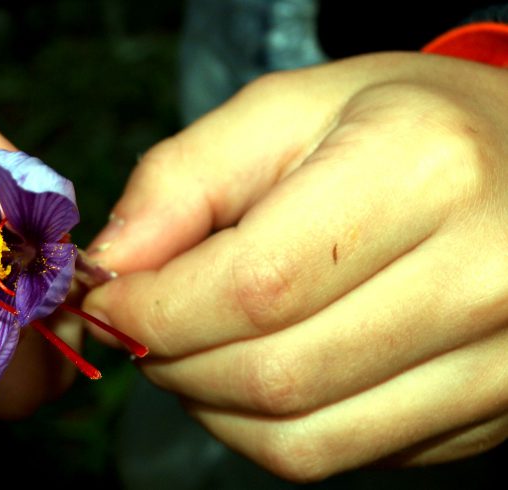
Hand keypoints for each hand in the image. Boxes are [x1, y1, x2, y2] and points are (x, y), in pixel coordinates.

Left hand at [83, 52, 507, 480]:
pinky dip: (267, 428)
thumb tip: (110, 265)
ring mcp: (498, 362)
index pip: (254, 287)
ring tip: (194, 348)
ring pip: (300, 441)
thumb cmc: (398, 124)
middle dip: (173, 361)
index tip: (108, 299)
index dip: (156, 310)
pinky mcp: (491, 414)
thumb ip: (182, 179)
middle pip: (273, 376)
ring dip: (211, 406)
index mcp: (424, 171)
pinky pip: (342, 457)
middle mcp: (482, 277)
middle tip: (144, 324)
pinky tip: (258, 371)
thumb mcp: (284, 111)